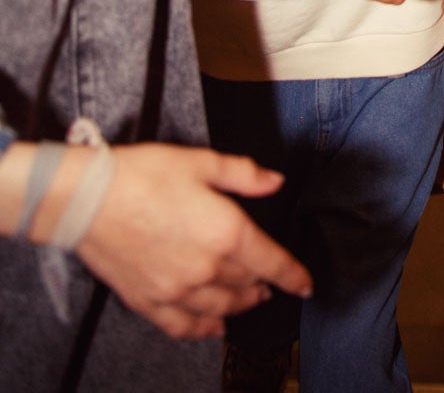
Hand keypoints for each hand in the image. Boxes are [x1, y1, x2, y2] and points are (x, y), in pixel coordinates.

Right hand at [75, 144, 310, 340]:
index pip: (271, 262)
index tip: (306, 285)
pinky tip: (212, 327)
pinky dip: (203, 330)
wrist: (89, 199)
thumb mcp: (202, 161)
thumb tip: (274, 181)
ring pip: (221, 309)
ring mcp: (177, 290)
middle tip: (271, 282)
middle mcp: (206, 268)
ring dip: (240, 306)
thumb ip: (243, 174)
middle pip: (247, 285)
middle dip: (264, 284)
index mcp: (225, 231)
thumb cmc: (144, 174)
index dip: (293, 275)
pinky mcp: (149, 301)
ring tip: (250, 301)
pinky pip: (183, 326)